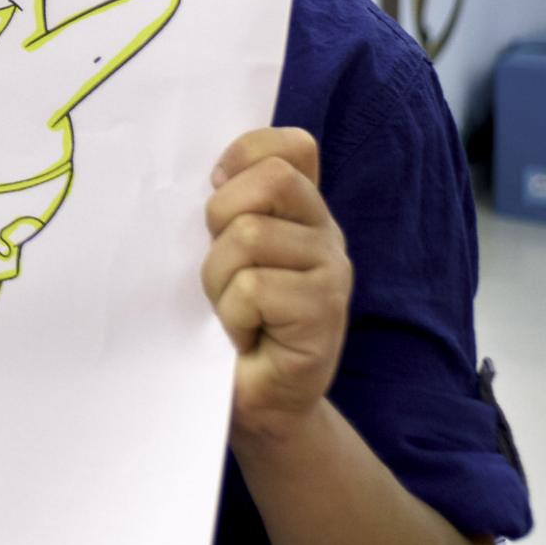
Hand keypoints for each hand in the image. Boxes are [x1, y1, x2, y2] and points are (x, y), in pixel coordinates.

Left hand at [203, 127, 351, 445]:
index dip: (246, 155)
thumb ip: (230, 208)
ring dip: (219, 278)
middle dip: (222, 218)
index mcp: (301, 211)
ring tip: (232, 309)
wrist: (254, 397)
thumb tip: (214, 172)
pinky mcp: (325, 313)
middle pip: (271, 181)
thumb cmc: (231, 319)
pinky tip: (245, 335)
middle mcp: (325, 233)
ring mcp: (331, 272)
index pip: (292, 147)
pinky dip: (232, 314)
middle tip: (221, 264)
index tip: (216, 186)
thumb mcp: (224, 251)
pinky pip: (254, 289)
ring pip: (250, 237)